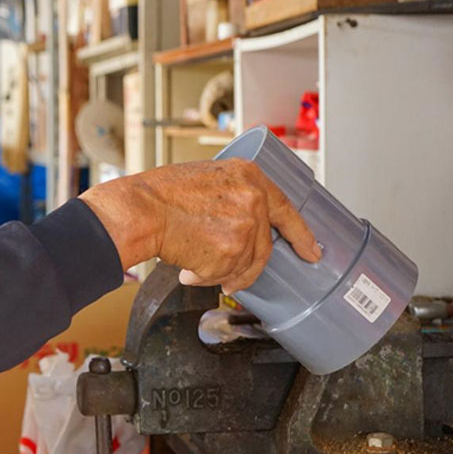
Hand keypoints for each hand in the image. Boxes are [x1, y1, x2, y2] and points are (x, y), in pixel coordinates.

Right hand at [79, 158, 320, 293]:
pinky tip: (187, 266)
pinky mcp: (230, 252)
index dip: (300, 234)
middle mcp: (253, 200)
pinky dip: (205, 277)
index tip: (311, 250)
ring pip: (243, 265)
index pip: (286, 209)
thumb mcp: (209, 177)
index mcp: (249, 176)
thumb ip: (235, 194)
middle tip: (234, 277)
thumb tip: (247, 222)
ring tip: (193, 262)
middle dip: (247, 266)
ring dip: (219, 271)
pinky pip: (224, 275)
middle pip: (263, 246)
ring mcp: (244, 227)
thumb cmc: (161, 193)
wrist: (141, 209)